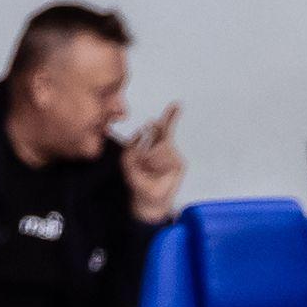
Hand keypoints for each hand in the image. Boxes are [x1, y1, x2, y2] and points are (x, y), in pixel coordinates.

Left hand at [121, 102, 186, 224]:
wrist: (149, 201)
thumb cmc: (138, 181)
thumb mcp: (127, 162)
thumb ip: (132, 145)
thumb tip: (142, 132)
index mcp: (153, 146)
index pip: (161, 129)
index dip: (170, 116)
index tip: (178, 106)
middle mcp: (164, 149)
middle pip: (168, 130)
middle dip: (171, 117)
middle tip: (176, 106)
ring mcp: (173, 156)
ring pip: (162, 145)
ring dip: (151, 155)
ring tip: (149, 168)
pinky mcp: (179, 164)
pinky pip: (165, 157)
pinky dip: (157, 162)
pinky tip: (157, 171)